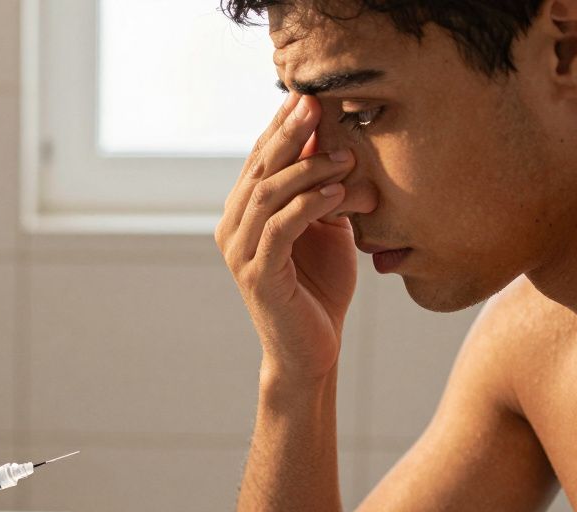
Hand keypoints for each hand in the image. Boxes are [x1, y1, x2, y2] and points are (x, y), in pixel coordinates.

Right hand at [216, 93, 366, 381]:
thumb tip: (330, 139)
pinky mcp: (257, 275)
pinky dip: (308, 205)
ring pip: (268, 194)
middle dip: (289, 134)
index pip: (259, 159)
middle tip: (316, 104)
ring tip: (344, 158)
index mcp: (243, 214)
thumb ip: (320, 190)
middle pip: (259, 169)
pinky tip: (336, 193)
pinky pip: (280, 228)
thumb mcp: (325, 229)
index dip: (281, 126)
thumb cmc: (319, 290)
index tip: (309, 96)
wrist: (310, 351)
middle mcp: (232, 228)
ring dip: (308, 170)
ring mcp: (240, 252)